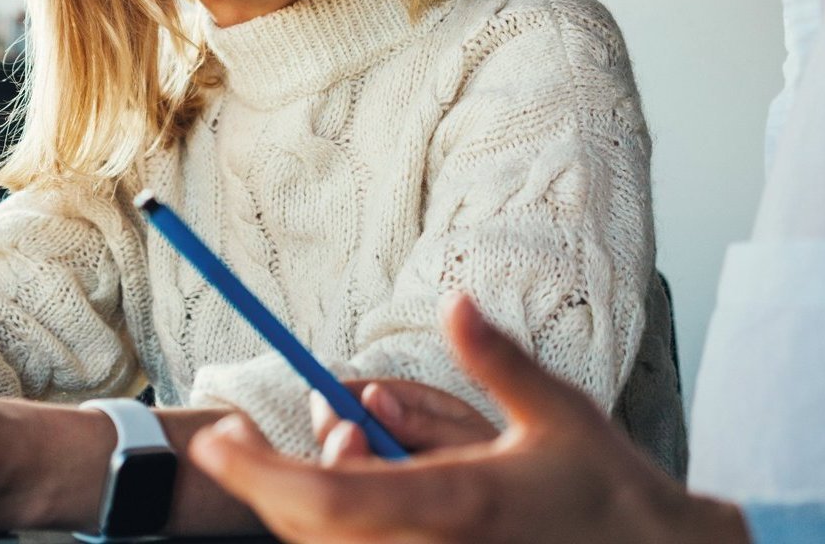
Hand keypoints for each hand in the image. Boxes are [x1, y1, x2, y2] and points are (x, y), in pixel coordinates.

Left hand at [191, 294, 752, 543]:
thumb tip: (454, 302)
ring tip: (330, 447)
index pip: (328, 496)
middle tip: (240, 438)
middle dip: (264, 482)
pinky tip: (361, 482)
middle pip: (310, 529)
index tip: (214, 440)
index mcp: (455, 503)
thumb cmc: (610, 491)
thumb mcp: (557, 413)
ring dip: (300, 503)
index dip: (258, 474)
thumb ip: (496, 359)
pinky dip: (335, 524)